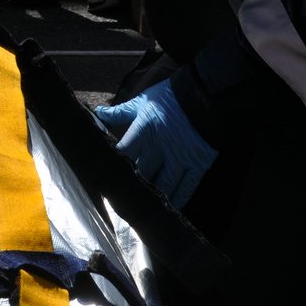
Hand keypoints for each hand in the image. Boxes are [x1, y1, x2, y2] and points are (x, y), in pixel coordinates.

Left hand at [94, 80, 215, 208]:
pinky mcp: (198, 164)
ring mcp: (181, 157)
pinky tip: (168, 208)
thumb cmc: (171, 97)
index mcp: (144, 129)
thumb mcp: (144, 100)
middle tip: (121, 201)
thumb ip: (122, 112)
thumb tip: (98, 113)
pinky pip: (187, 187)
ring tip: (141, 210)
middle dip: (131, 186)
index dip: (113, 166)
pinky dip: (177, 200)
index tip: (103, 178)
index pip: (124, 152)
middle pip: (142, 173)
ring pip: (164, 185)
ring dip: (153, 197)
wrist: (207, 95)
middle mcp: (161, 146)